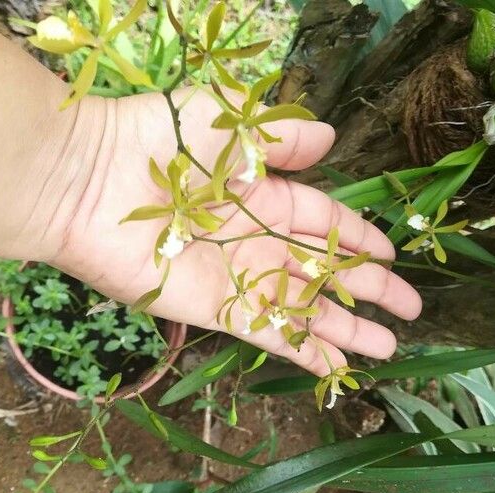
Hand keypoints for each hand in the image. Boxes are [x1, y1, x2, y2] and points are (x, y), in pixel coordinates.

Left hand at [46, 90, 421, 375]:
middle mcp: (252, 239)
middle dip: (365, 290)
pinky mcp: (214, 310)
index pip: (321, 220)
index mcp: (261, 193)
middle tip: (407, 310)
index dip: (356, 237)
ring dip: (342, 330)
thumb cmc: (156, 140)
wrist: (87, 182)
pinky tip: (335, 367)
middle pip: (320, 271)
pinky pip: (267, 333)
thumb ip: (281, 137)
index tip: (391, 254)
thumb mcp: (230, 123)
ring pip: (301, 309)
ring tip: (384, 350)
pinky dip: (301, 351)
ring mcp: (236, 278)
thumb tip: (331, 141)